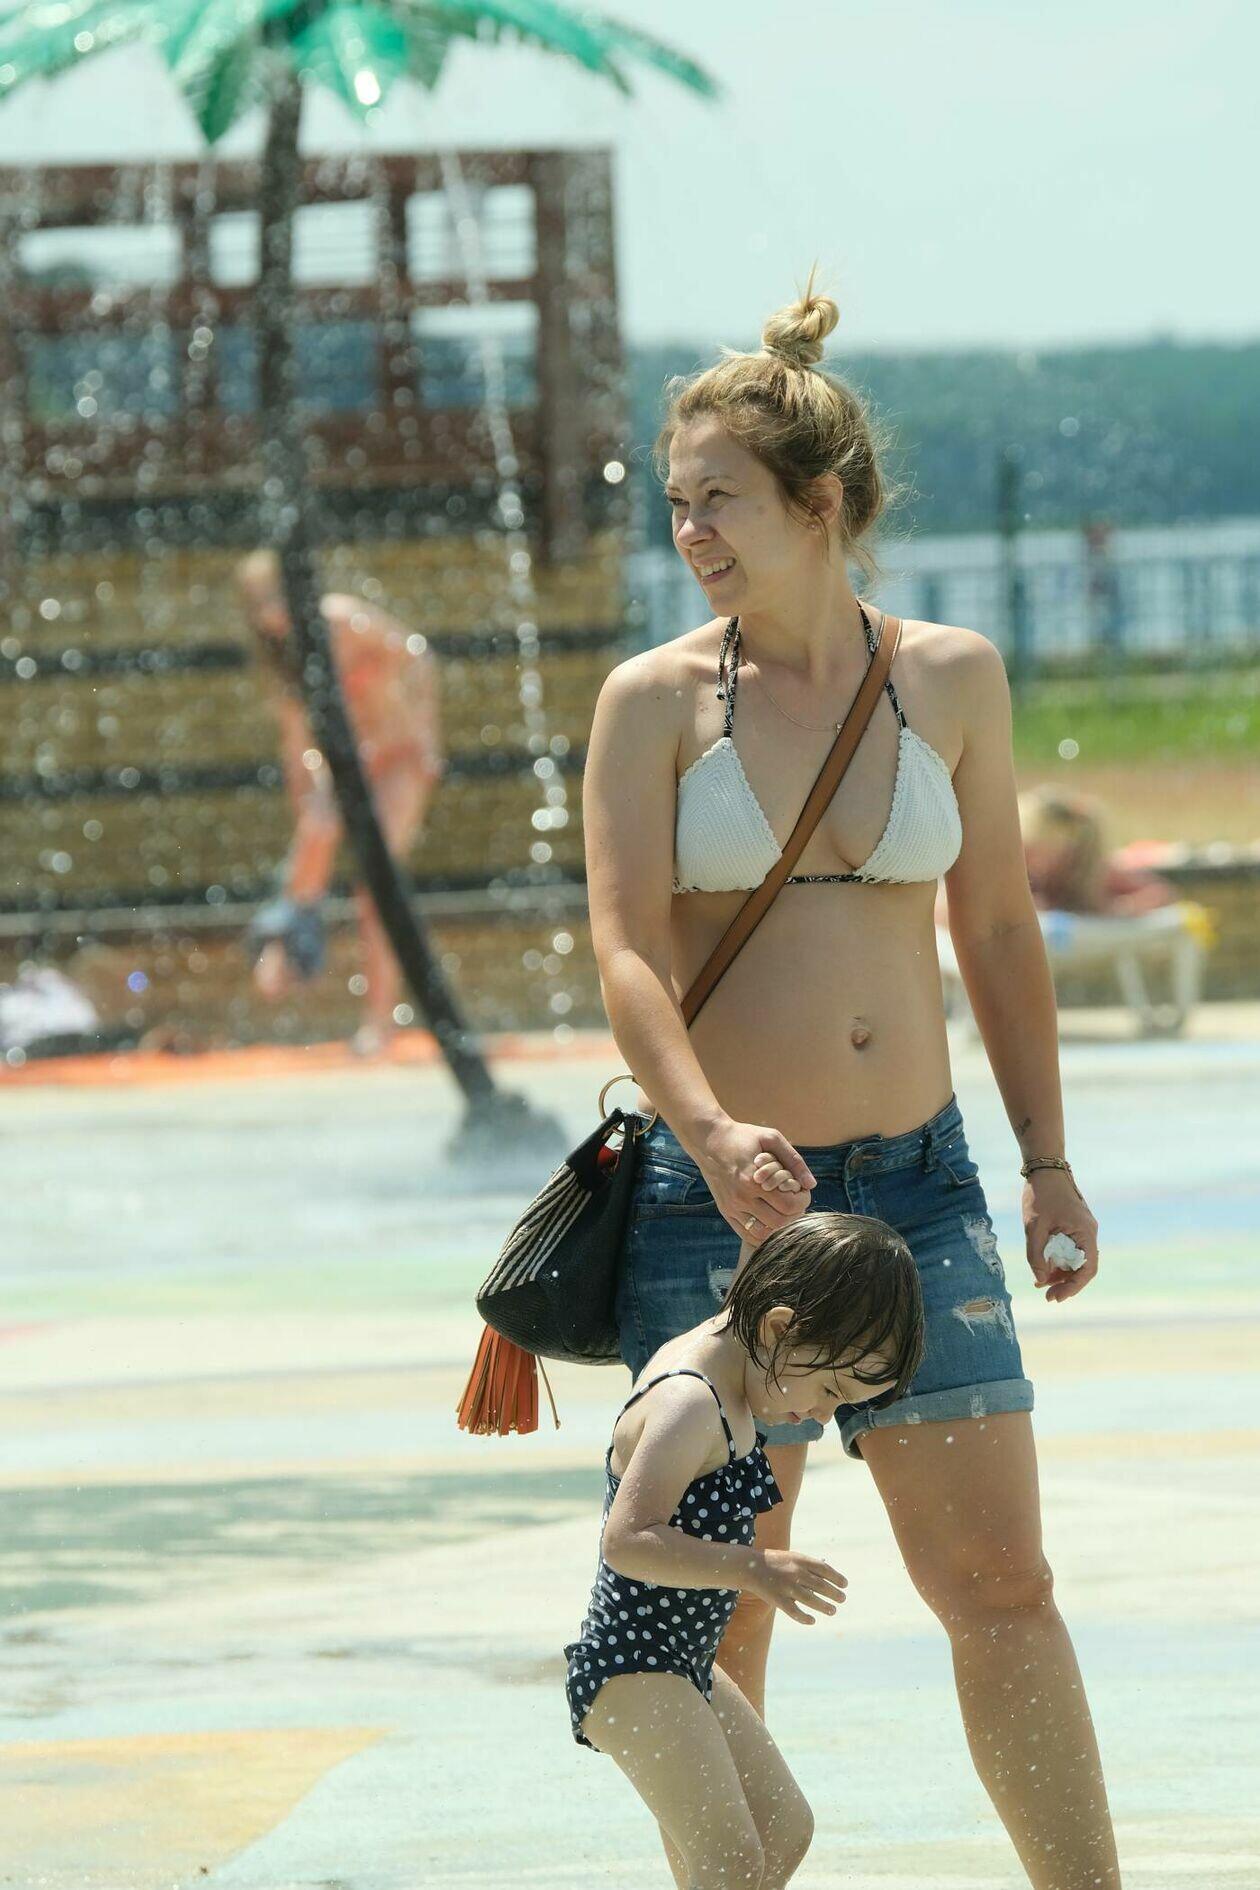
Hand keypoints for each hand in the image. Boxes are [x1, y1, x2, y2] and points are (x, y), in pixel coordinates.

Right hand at [696, 1120, 816, 1244]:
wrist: (709, 1140)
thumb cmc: (743, 1137)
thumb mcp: (771, 1138)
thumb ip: (794, 1160)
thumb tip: (811, 1184)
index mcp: (754, 1180)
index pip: (788, 1205)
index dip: (802, 1201)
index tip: (803, 1192)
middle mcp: (741, 1198)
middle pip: (778, 1223)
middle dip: (794, 1215)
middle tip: (795, 1203)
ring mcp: (732, 1207)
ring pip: (763, 1234)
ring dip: (778, 1227)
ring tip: (783, 1212)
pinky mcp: (725, 1212)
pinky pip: (747, 1235)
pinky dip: (762, 1235)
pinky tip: (770, 1222)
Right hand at [749, 1548, 847, 1625]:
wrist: (750, 1566)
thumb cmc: (775, 1561)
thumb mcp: (792, 1557)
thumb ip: (809, 1563)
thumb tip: (828, 1567)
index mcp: (800, 1560)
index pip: (824, 1569)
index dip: (837, 1577)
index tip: (845, 1585)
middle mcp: (795, 1572)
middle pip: (821, 1586)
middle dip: (834, 1594)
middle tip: (842, 1599)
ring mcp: (786, 1587)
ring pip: (811, 1600)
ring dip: (824, 1606)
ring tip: (833, 1611)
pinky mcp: (778, 1599)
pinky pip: (794, 1612)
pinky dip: (805, 1618)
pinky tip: (812, 1620)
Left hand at [1023, 1168, 1098, 1303]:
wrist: (1044, 1167)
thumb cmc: (1040, 1195)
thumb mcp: (1033, 1227)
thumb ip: (1036, 1255)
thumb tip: (1041, 1279)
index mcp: (1085, 1233)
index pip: (1087, 1269)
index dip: (1073, 1287)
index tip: (1055, 1297)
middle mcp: (1088, 1233)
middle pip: (1082, 1266)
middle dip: (1065, 1282)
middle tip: (1046, 1295)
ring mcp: (1082, 1229)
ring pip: (1075, 1258)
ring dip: (1060, 1272)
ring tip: (1040, 1284)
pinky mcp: (1073, 1225)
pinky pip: (1070, 1248)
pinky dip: (1058, 1259)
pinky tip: (1042, 1268)